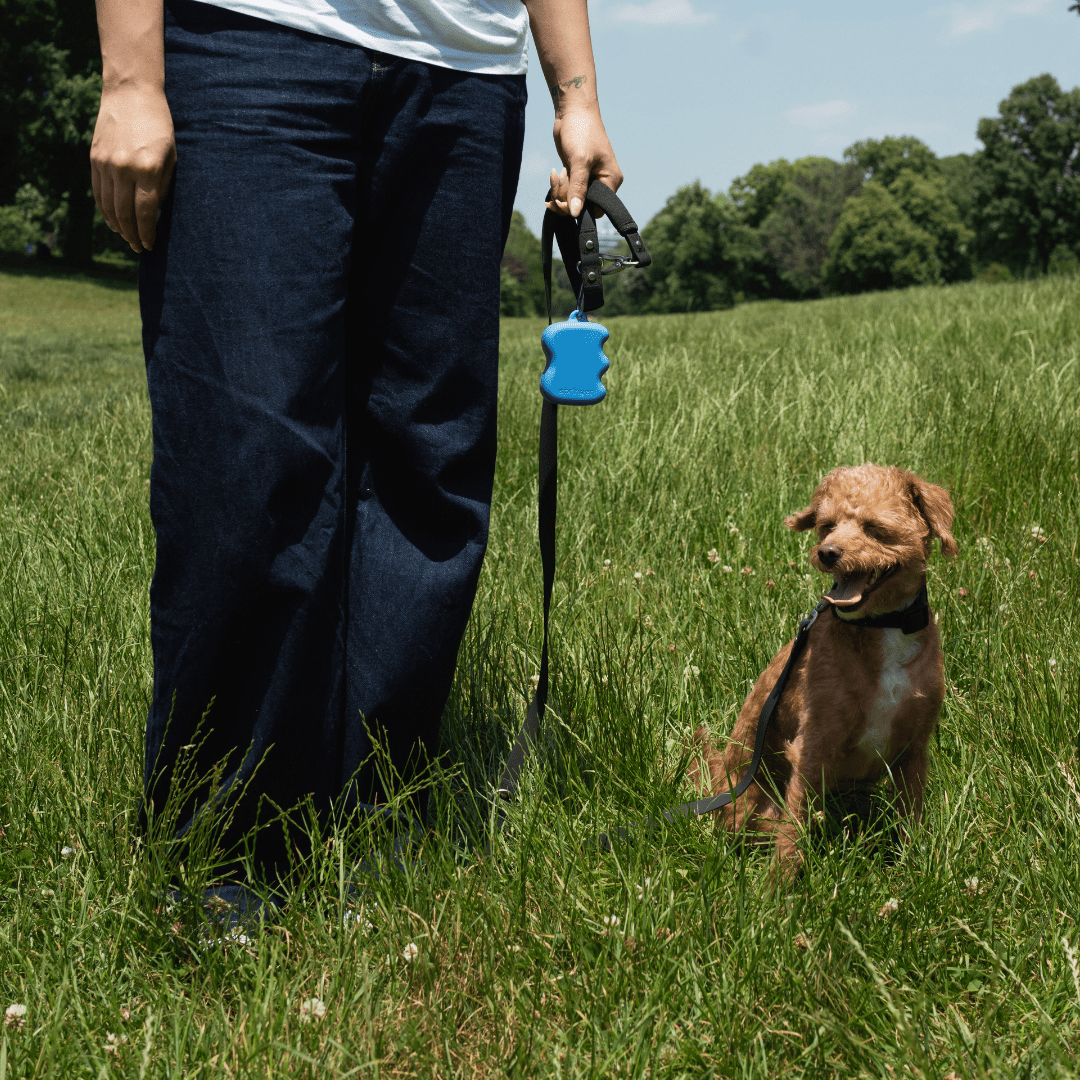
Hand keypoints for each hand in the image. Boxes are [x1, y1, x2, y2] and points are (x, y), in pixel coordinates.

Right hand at [90, 83, 175, 252]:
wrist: (131, 93)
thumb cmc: (160, 126)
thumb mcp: (171, 156)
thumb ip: (164, 186)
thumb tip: (155, 215)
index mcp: (148, 169)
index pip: (145, 213)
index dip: (147, 233)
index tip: (150, 245)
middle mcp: (124, 168)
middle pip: (125, 214)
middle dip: (133, 236)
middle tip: (140, 248)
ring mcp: (106, 164)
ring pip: (109, 206)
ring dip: (118, 227)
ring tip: (127, 238)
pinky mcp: (94, 159)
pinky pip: (98, 193)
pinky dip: (105, 210)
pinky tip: (113, 221)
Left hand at [545, 105, 622, 217]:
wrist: (572, 111)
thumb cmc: (581, 131)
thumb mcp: (579, 161)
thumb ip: (578, 188)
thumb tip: (575, 213)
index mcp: (610, 180)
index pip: (597, 209)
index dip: (580, 209)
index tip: (564, 201)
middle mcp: (602, 182)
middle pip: (582, 206)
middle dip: (566, 198)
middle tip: (558, 181)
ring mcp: (589, 178)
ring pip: (572, 199)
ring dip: (559, 191)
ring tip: (555, 174)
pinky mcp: (577, 174)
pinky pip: (567, 190)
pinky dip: (558, 185)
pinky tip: (553, 173)